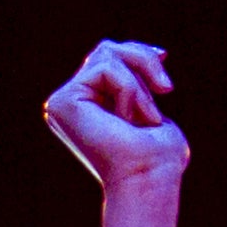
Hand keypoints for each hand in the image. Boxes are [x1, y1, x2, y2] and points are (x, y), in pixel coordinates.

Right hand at [42, 38, 186, 209]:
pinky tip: (130, 119)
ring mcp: (61, 103)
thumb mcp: (152, 107)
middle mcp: (68, 104)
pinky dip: (130, 90)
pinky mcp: (63, 103)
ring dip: (139, 81)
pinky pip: (106, 69)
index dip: (138, 55)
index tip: (164, 64)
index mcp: (85, 107)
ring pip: (106, 53)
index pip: (108, 59)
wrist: (149, 177)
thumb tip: (155, 52)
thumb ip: (141, 81)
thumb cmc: (158, 155)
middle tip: (165, 88)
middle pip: (106, 49)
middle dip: (142, 60)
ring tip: (147, 115)